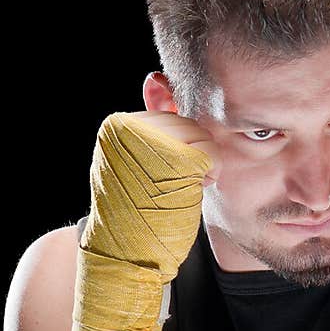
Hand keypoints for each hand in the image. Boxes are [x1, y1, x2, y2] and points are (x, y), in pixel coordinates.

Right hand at [81, 110, 223, 283]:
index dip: (179, 146)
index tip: (166, 172)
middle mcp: (129, 129)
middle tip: (178, 182)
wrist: (127, 252)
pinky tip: (198, 187)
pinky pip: (211, 152)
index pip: (169, 117)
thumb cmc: (136, 210)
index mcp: (117, 126)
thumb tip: (157, 77)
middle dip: (193, 153)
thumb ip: (151, 122)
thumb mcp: (136, 160)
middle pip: (187, 123)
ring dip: (204, 163)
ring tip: (185, 186)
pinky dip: (212, 171)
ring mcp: (151, 143)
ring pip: (202, 135)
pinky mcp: (174, 160)